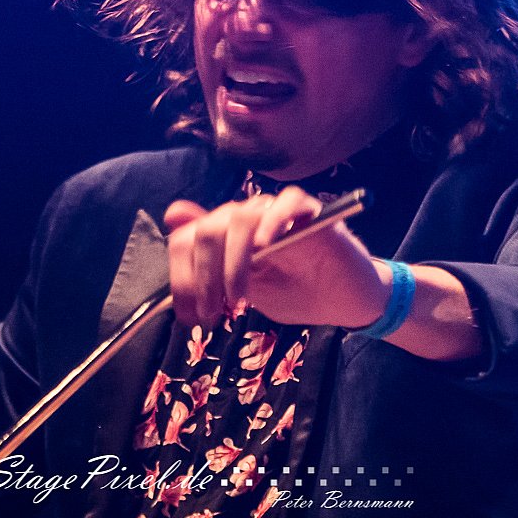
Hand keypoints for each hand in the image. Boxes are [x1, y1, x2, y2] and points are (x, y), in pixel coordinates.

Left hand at [164, 186, 389, 328]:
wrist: (346, 301)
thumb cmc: (296, 293)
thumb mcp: (245, 288)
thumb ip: (211, 263)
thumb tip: (171, 221)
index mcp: (228, 234)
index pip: (190, 238)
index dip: (182, 275)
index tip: (188, 314)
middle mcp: (249, 217)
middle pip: (210, 229)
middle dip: (203, 276)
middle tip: (212, 313)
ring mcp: (279, 212)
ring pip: (241, 217)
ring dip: (232, 263)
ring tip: (238, 298)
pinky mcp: (312, 212)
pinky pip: (288, 202)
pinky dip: (273, 221)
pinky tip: (265, 247)